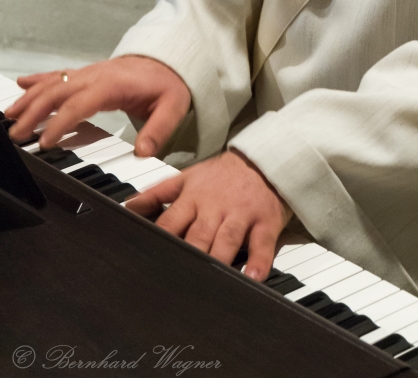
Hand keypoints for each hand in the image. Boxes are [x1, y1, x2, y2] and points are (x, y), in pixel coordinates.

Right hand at [5, 56, 190, 156]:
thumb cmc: (168, 84)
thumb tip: (143, 151)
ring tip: (9, 116)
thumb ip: (159, 129)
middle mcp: (96, 75)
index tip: (45, 141)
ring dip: (30, 98)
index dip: (61, 121)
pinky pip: (58, 75)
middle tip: (17, 134)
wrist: (169, 61)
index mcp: (114, 84)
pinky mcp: (86, 74)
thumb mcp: (174, 106)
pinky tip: (21, 85)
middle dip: (34, 112)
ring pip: (53, 82)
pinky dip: (38, 80)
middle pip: (58, 91)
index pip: (80, 103)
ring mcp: (89, 73)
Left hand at [126, 150, 291, 280]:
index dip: (159, 241)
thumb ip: (158, 194)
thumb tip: (128, 207)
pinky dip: (259, 261)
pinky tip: (254, 275)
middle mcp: (216, 208)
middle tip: (177, 280)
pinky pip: (262, 244)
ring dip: (219, 259)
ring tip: (212, 282)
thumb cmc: (223, 175)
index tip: (148, 264)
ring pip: (227, 240)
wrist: (264, 159)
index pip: (171, 222)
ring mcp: (241, 215)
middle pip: (198, 235)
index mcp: (194, 198)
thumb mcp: (188, 177)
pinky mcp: (265, 222)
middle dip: (189, 255)